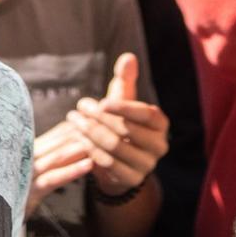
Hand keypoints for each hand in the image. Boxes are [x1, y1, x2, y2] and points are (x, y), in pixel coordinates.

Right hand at [26, 120, 93, 215]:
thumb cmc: (21, 191)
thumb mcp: (35, 171)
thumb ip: (54, 155)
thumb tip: (80, 141)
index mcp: (31, 149)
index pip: (59, 132)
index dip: (81, 124)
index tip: (102, 118)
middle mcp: (28, 156)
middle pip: (60, 140)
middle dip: (84, 132)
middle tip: (108, 124)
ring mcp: (28, 173)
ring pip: (58, 156)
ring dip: (80, 147)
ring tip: (102, 141)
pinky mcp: (29, 191)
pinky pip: (53, 179)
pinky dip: (71, 171)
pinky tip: (88, 165)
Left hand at [65, 53, 169, 196]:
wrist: (117, 158)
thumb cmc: (121, 121)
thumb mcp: (123, 100)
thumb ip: (126, 79)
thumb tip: (128, 56)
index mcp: (161, 124)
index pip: (145, 113)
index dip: (124, 107)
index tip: (101, 102)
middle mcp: (159, 146)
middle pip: (126, 130)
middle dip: (100, 118)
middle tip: (79, 109)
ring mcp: (147, 165)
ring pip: (115, 147)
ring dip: (91, 133)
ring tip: (75, 121)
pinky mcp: (132, 180)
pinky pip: (109, 164)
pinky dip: (93, 150)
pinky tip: (80, 139)